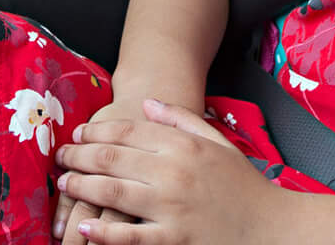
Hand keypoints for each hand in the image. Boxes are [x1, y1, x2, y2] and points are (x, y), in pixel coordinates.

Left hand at [53, 98, 283, 243]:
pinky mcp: (173, 239)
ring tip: (65, 183)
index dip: (97, 131)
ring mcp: (172, 207)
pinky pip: (131, 236)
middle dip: (80, 156)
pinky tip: (86, 226)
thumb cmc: (244, 186)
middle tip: (61, 156)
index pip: (129, 131)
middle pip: (113, 158)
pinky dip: (105, 232)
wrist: (272, 228)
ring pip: (114, 192)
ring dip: (83, 186)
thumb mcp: (217, 143)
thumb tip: (149, 103)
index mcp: (184, 146)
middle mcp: (174, 173)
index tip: (79, 133)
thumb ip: (182, 120)